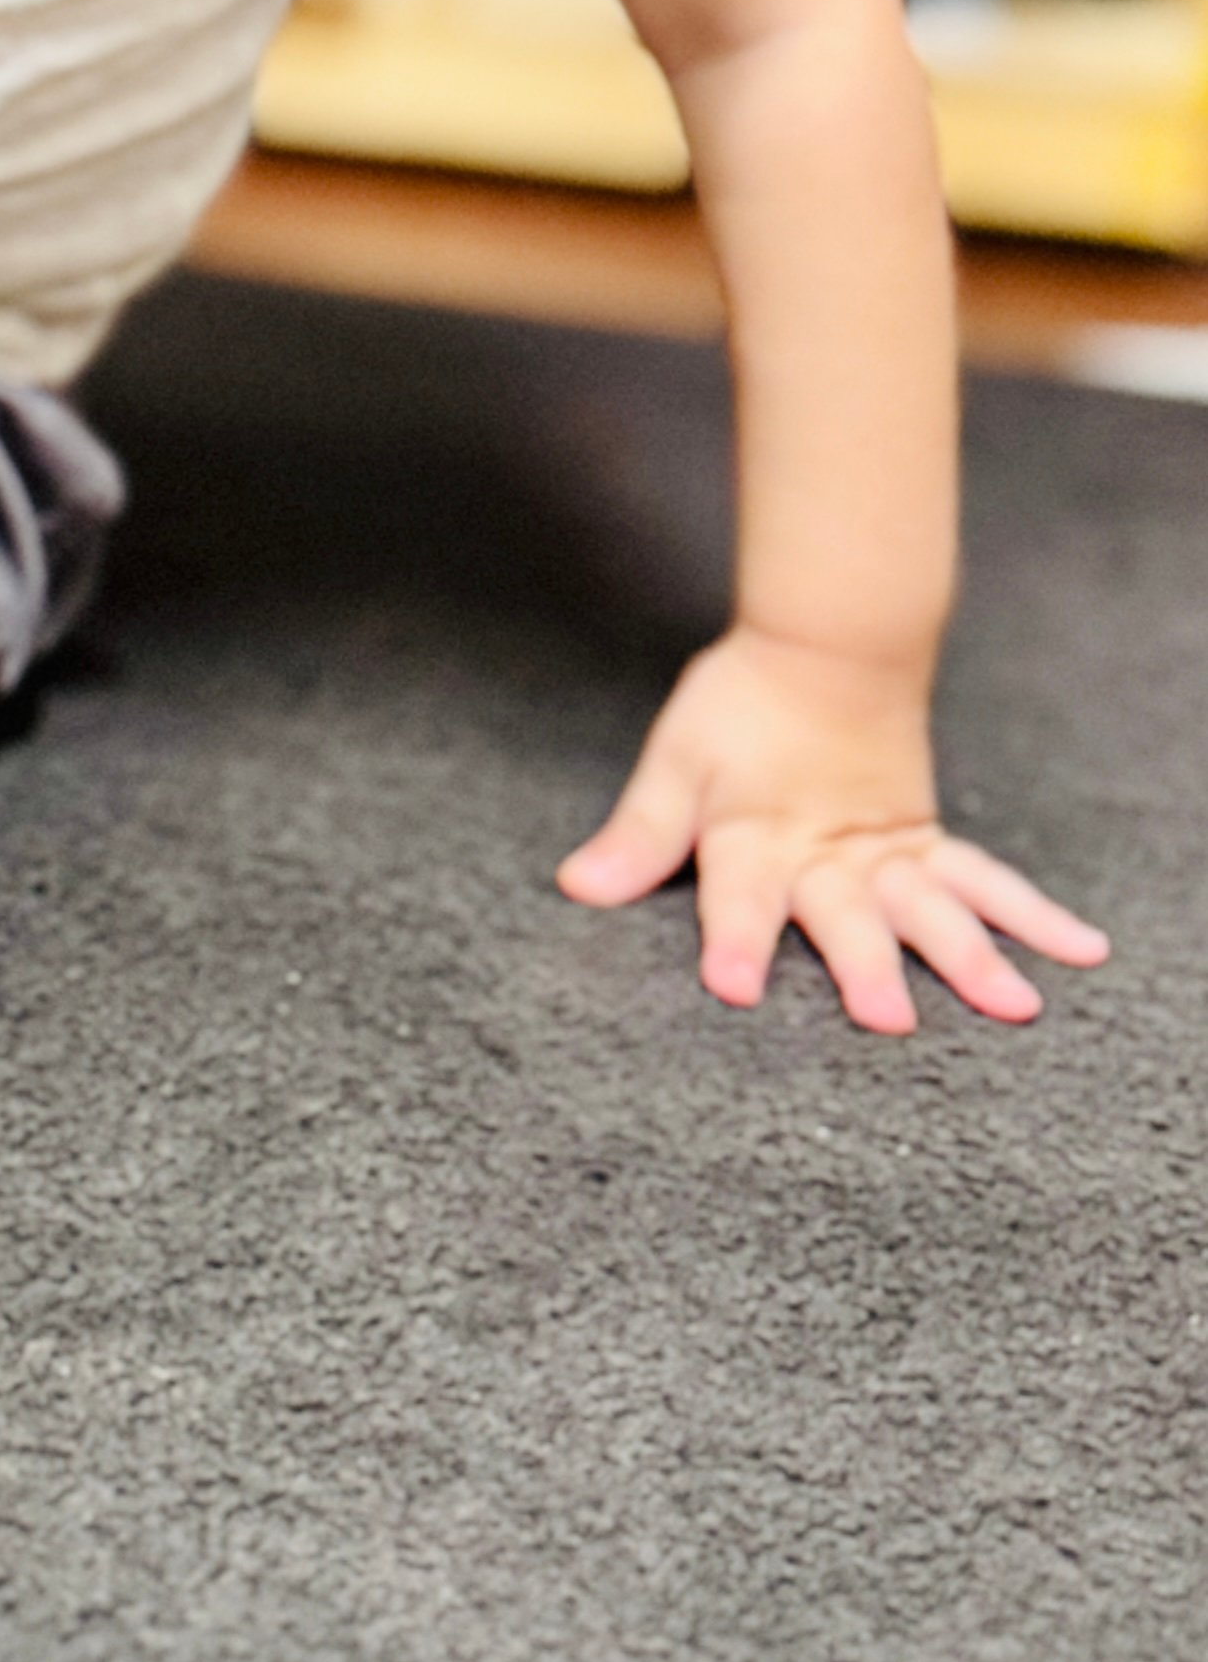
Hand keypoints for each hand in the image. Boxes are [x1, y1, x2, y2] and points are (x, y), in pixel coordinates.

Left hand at [557, 625, 1104, 1034]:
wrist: (826, 642)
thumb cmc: (741, 708)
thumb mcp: (675, 765)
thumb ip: (638, 836)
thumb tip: (579, 887)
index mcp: (755, 835)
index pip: (739, 894)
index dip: (736, 939)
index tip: (734, 986)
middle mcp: (826, 852)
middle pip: (846, 913)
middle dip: (863, 965)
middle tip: (887, 1019)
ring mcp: (887, 849)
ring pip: (933, 904)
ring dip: (971, 955)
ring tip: (1012, 1006)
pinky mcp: (928, 840)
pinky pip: (989, 879)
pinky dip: (1035, 913)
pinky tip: (1081, 950)